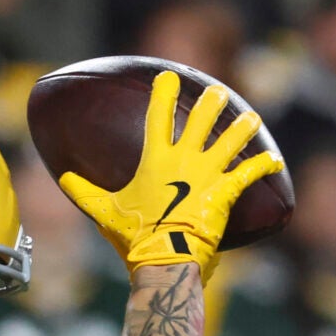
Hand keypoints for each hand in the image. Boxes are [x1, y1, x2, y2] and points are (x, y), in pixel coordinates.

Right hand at [58, 71, 284, 275]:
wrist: (164, 259)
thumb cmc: (133, 236)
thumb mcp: (104, 212)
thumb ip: (84, 191)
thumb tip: (61, 177)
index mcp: (155, 160)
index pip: (158, 117)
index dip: (163, 93)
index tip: (169, 77)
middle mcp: (184, 160)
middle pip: (202, 121)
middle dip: (211, 102)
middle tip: (217, 91)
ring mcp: (207, 175)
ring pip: (230, 142)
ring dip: (242, 127)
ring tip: (252, 116)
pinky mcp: (224, 193)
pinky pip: (248, 174)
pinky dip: (262, 166)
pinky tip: (275, 160)